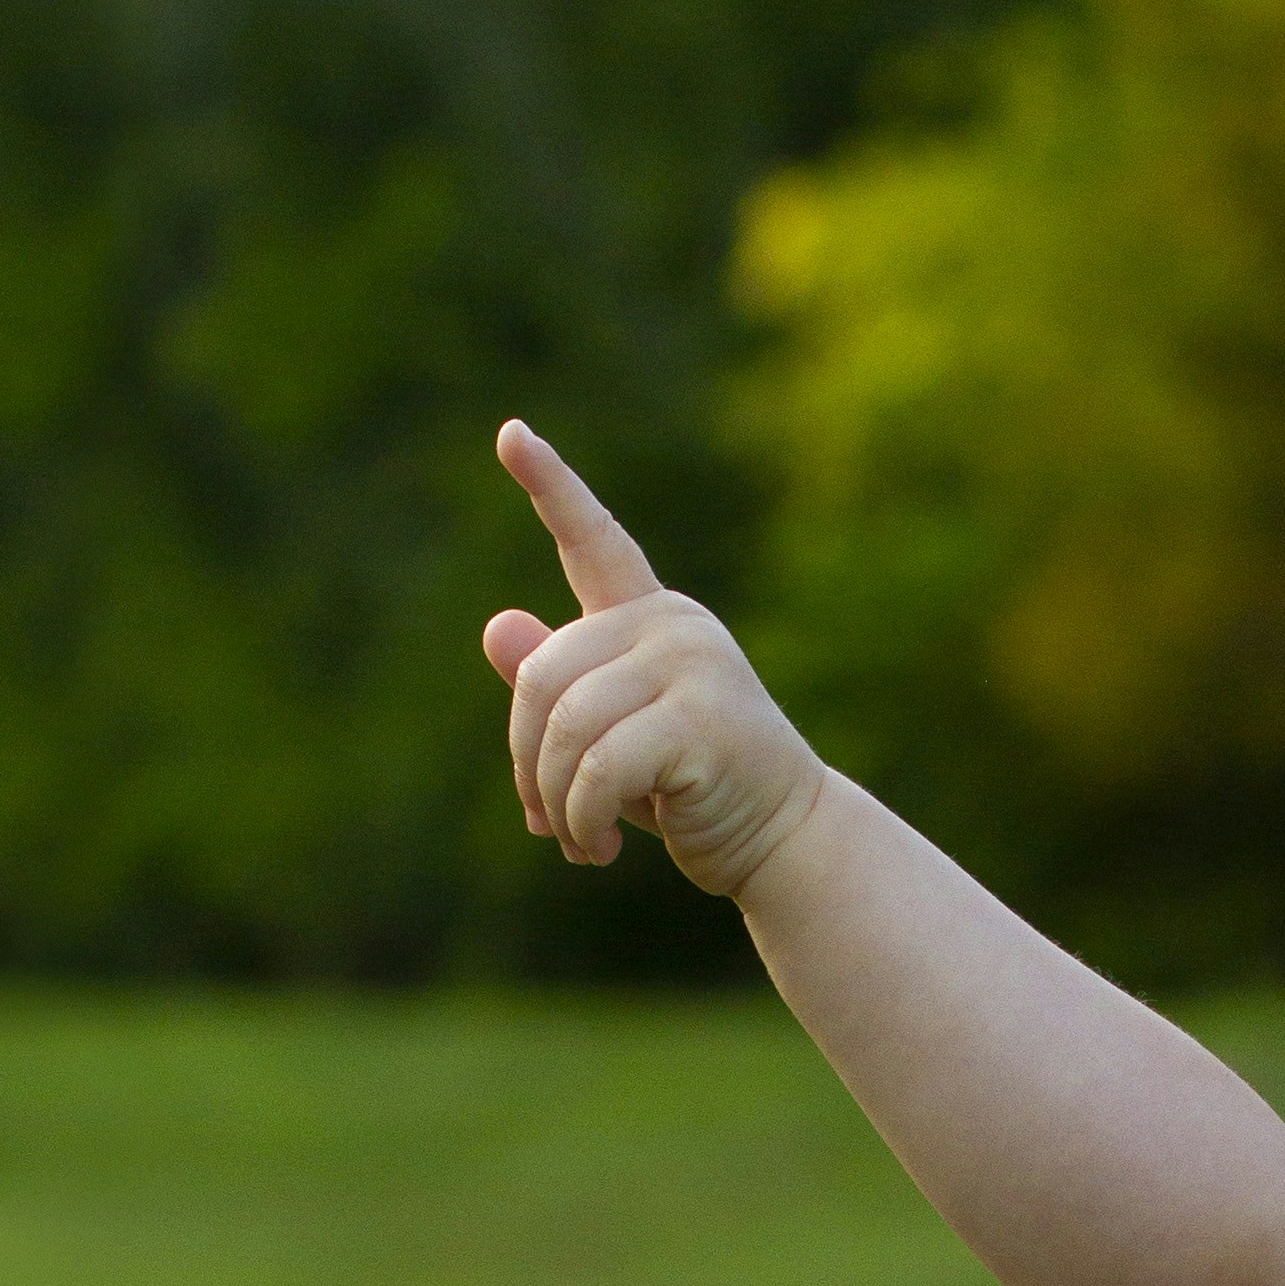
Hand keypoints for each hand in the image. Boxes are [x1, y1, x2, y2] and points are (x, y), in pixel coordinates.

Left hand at [483, 422, 827, 903]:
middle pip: (543, 674)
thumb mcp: (616, 735)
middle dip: (527, 760)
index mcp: (649, 618)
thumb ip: (560, 686)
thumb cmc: (697, 789)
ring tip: (575, 845)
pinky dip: (582, 820)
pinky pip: (597, 768)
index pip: (592, 540)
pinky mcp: (699, 719)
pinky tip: (598, 850)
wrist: (786, 841)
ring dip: (554, 802)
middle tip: (540, 820)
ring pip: (565, 727)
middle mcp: (672, 624)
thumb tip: (498, 628)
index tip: (511, 435)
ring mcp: (690, 665)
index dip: (549, 486)